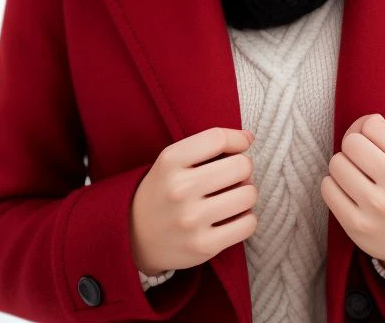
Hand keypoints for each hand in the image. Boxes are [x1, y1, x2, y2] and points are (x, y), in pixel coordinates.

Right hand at [130, 127, 257, 275]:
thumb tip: (249, 137)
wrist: (135, 236)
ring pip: (248, 195)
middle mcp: (180, 189)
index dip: (238, 139)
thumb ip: (208, 144)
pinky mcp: (204, 246)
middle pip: (240, 166)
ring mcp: (192, 220)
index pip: (218, 138)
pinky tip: (234, 216)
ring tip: (235, 195)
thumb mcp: (173, 159)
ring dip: (247, 193)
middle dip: (244, 168)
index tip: (240, 145)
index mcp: (170, 160)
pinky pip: (248, 224)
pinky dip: (247, 218)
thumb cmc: (164, 189)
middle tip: (235, 175)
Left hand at [320, 113, 384, 275]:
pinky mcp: (357, 226)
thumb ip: (381, 133)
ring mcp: (376, 206)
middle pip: (350, 143)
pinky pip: (327, 189)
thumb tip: (355, 125)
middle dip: (351, 150)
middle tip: (361, 165)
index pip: (370, 125)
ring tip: (355, 180)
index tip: (372, 146)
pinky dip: (332, 187)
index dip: (365, 131)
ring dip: (341, 168)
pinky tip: (347, 194)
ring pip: (336, 164)